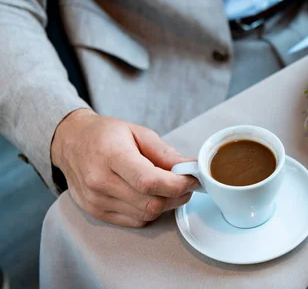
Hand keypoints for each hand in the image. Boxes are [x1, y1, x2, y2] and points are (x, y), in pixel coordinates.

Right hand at [51, 109, 197, 226]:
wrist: (70, 142)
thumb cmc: (105, 134)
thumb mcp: (138, 132)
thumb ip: (165, 152)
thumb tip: (189, 168)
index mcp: (111, 156)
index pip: (149, 181)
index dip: (177, 184)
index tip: (192, 179)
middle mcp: (100, 182)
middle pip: (150, 202)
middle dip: (177, 195)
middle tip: (186, 183)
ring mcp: (97, 201)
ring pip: (146, 214)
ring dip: (166, 204)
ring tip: (169, 187)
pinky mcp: (97, 213)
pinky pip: (135, 221)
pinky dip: (150, 211)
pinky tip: (150, 195)